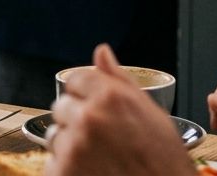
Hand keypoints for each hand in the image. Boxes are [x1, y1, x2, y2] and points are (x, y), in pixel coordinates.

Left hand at [47, 45, 195, 175]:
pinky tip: (91, 172)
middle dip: (76, 120)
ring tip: (98, 159)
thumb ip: (120, 80)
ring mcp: (74, 146)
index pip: (75, 79)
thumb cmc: (164, 161)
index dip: (85, 95)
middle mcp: (89, 117)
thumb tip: (101, 52)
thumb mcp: (152, 114)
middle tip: (101, 140)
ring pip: (54, 135)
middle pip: (61, 106)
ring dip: (69, 146)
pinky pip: (52, 162)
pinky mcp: (64, 171)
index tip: (97, 109)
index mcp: (111, 97)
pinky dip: (66, 169)